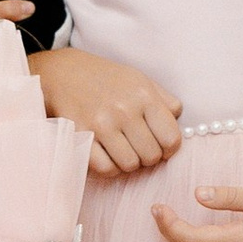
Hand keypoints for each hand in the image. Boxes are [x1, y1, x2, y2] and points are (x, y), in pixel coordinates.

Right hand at [40, 44, 183, 175]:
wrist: (63, 72)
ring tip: (122, 150)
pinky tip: (107, 155)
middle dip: (147, 157)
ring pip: (129, 165)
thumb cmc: (106, 79)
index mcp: (144, 95)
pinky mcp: (80, 135)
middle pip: (151, 156)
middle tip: (138, 148)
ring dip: (128, 163)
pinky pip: (105, 168)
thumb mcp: (140, 80)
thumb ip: (165, 100)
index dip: (169, 149)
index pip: (171, 139)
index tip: (160, 146)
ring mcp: (101, 124)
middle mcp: (124, 110)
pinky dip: (109, 168)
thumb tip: (178, 121)